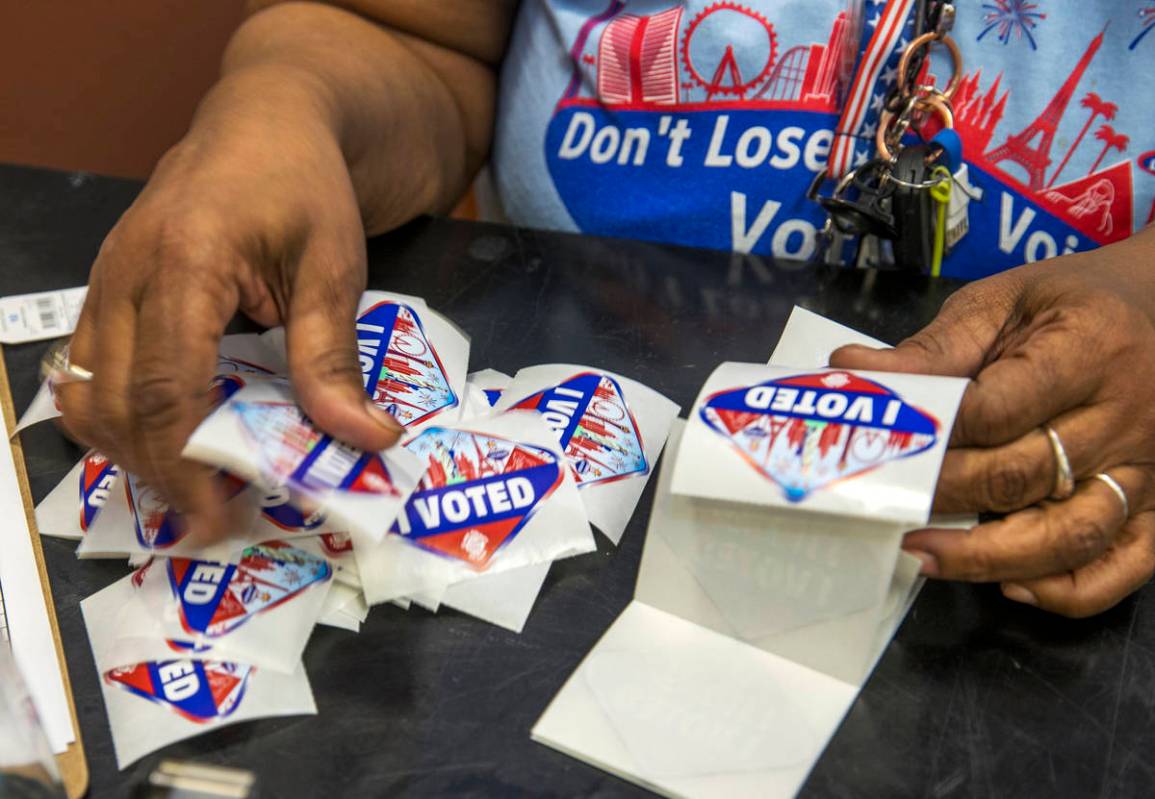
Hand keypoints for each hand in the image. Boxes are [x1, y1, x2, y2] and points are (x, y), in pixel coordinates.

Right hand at [57, 90, 402, 539]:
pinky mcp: (107, 289)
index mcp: (186, 262)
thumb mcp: (335, 266)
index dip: (188, 464)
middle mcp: (126, 273)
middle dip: (159, 473)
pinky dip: (121, 417)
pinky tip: (168, 440)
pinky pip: (92, 371)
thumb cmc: (305, 186)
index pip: (169, 388)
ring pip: (90, 393)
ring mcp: (106, 280)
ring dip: (132, 451)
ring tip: (192, 489)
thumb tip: (364, 440)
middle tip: (213, 521)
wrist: (266, 120)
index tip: (218, 520)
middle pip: (118, 403)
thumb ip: (333, 356)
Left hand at [831, 234, 1154, 617]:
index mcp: (1087, 349)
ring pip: (1072, 534)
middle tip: (886, 504)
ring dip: (990, 557)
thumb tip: (850, 370)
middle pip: (1022, 476)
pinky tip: (1012, 585)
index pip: (995, 412)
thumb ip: (934, 348)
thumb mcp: (1003, 301)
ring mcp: (1149, 467)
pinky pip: (1123, 565)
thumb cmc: (1075, 302)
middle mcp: (1126, 416)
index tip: (884, 448)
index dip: (933, 438)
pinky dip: (1068, 590)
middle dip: (943, 496)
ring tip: (925, 555)